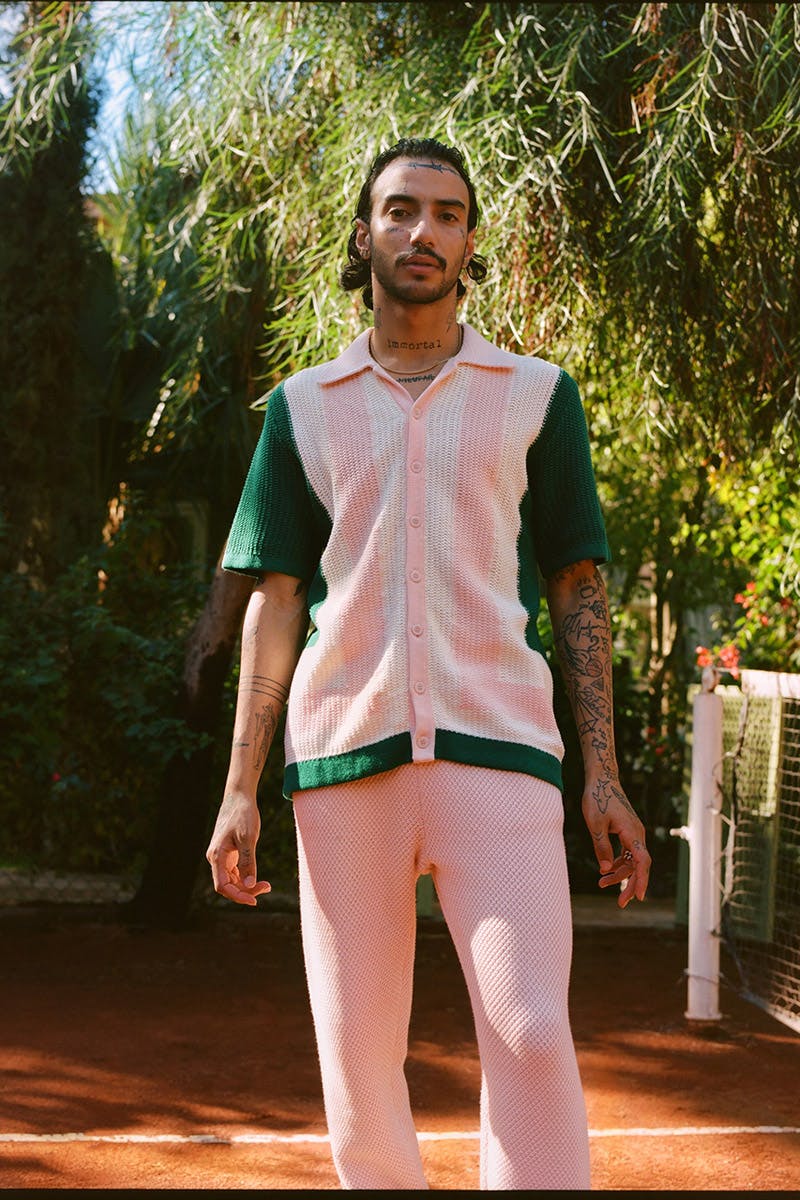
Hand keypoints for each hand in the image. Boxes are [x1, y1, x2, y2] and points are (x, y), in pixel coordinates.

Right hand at [206, 790, 270, 906]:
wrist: (239, 796)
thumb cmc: (243, 814)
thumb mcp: (248, 839)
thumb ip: (248, 863)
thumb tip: (248, 886)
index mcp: (217, 856)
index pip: (223, 886)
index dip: (237, 896)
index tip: (254, 900)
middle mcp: (216, 858)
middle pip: (228, 885)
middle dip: (246, 891)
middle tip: (267, 888)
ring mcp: (222, 856)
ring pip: (232, 880)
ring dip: (247, 886)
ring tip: (267, 885)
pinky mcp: (228, 852)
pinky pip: (235, 872)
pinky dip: (246, 877)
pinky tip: (258, 878)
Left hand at [582, 775, 650, 907]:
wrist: (602, 778)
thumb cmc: (597, 798)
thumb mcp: (594, 824)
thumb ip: (601, 847)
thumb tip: (605, 870)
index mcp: (632, 833)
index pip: (642, 862)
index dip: (641, 880)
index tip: (638, 897)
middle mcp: (636, 834)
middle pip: (638, 865)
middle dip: (630, 884)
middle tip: (621, 903)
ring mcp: (633, 832)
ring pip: (631, 860)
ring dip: (620, 874)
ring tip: (602, 884)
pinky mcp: (627, 830)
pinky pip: (627, 852)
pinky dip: (618, 862)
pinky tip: (606, 870)